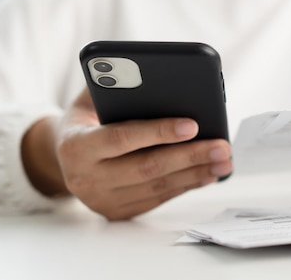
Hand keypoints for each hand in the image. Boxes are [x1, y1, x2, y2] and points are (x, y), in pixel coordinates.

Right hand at [22, 89, 232, 219]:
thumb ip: (117, 87)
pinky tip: (208, 173)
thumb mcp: (91, 97)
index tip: (193, 124)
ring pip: (157, 187)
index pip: (121, 137)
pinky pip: (159, 199)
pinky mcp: (118, 211)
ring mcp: (101, 199)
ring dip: (196, 173)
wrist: (66, 155)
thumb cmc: (88, 117)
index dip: (158, 131)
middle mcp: (85, 178)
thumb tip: (161, 78)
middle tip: (222, 145)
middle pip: (147, 167)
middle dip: (190, 156)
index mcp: (75, 145)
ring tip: (224, 160)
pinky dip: (187, 185)